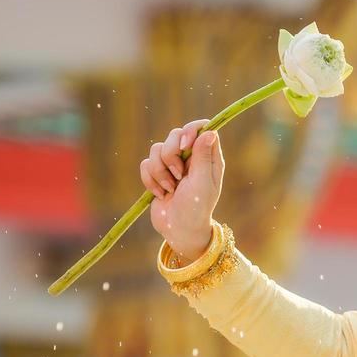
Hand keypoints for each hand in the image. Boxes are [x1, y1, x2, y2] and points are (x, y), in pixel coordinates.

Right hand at [143, 119, 223, 260]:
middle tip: (178, 175)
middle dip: (170, 155)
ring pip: (156, 149)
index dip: (190, 131)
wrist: (178, 229)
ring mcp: (173, 164)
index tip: (184, 146)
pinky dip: (150, 180)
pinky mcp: (157, 174)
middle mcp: (191, 157)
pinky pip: (146, 164)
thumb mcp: (203, 182)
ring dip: (160, 172)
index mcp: (207, 157)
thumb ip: (203, 157)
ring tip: (170, 189)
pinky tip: (161, 194)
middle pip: (174, 134)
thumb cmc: (196, 208)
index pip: (201, 127)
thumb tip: (210, 131)